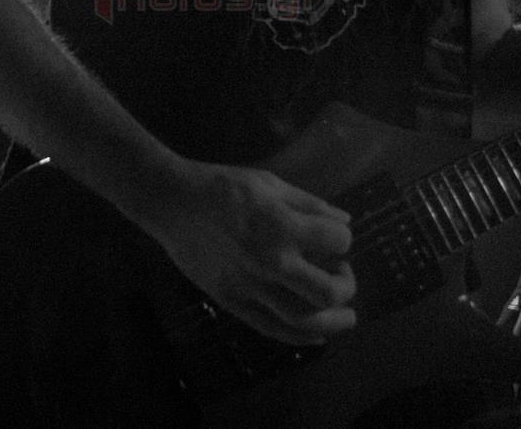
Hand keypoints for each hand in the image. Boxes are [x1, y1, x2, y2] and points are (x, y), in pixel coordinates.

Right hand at [131, 160, 356, 345]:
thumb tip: (343, 220)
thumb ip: (309, 204)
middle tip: (343, 275)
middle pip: (329, 292)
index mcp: (282, 226)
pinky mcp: (232, 301)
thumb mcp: (269, 183)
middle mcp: (272, 261)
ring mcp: (251, 286)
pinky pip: (272, 329)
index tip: (335, 237)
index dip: (343, 239)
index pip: (338, 242)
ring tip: (344, 314)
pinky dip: (300, 337)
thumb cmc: (223, 187)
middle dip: (347, 285)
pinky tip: (317, 334)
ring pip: (304, 320)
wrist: (173, 203)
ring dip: (333, 320)